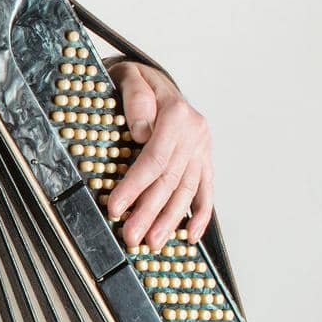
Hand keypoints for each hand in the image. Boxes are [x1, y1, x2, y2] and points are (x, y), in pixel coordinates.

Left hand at [104, 60, 214, 249]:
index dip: (135, 186)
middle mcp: (194, 132)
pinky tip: (190, 236)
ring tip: (153, 243)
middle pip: (170, 180)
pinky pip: (205, 189)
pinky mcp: (204, 157)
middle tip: (132, 237)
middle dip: (150, 212)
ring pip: (187, 190)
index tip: (115, 207)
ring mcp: (202, 147)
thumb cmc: (134, 80)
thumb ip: (135, 99)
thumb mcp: (129, 77)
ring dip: (171, 221)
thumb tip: (141, 130)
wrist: (152, 77)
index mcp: (176, 113)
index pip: (155, 158)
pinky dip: (200, 214)